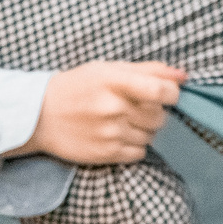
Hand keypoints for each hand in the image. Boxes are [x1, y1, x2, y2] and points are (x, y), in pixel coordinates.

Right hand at [21, 60, 186, 164]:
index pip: (162, 91)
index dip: (172, 94)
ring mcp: (109, 132)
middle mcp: (112, 107)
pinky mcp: (105, 154)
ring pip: (152, 135)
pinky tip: (117, 135)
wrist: (39, 115)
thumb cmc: (78, 87)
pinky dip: (135, 145)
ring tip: (122, 121)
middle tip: (134, 107)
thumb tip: (183, 76)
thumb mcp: (108, 69)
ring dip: (144, 129)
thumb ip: (149, 70)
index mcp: (113, 80)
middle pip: (160, 116)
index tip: (166, 94)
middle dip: (154, 111)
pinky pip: (140, 152)